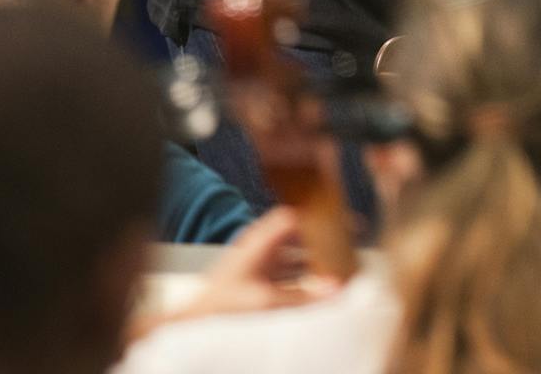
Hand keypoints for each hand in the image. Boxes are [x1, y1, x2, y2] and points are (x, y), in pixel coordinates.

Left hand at [129, 207, 325, 341]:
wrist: (194, 323)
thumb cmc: (222, 306)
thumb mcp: (266, 301)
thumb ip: (303, 297)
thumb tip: (336, 291)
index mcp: (260, 241)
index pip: (294, 218)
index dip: (317, 218)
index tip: (341, 222)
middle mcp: (260, 247)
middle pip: (297, 234)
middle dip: (321, 239)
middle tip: (346, 241)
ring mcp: (258, 263)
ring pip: (293, 253)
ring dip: (314, 258)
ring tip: (339, 264)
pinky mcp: (257, 279)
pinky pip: (287, 271)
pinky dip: (303, 274)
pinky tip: (319, 284)